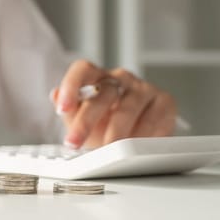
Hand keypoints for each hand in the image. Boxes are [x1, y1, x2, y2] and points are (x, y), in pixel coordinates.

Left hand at [50, 60, 176, 148]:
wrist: (133, 132)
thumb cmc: (101, 122)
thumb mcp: (79, 118)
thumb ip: (69, 109)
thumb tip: (55, 95)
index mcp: (96, 76)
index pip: (82, 70)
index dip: (71, 86)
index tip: (62, 108)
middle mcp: (120, 78)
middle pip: (103, 94)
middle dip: (86, 121)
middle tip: (75, 142)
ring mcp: (143, 88)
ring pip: (128, 108)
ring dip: (115, 133)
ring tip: (105, 150)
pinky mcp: (164, 101)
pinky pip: (152, 118)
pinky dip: (140, 136)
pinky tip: (132, 147)